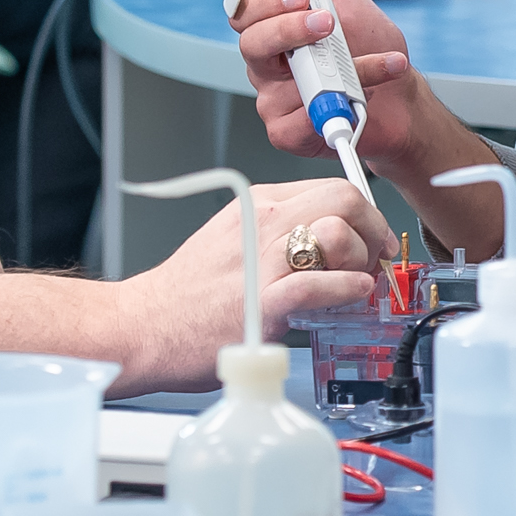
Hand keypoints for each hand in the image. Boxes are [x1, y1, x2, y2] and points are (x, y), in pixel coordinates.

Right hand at [104, 176, 385, 392]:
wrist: (140, 328)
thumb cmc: (187, 295)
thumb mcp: (234, 239)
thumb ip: (280, 234)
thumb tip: (331, 243)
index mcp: (258, 204)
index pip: (332, 188)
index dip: (365, 213)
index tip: (373, 239)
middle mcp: (262, 223)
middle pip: (345, 199)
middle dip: (374, 228)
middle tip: (375, 259)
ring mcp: (262, 260)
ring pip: (338, 231)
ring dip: (361, 260)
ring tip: (355, 283)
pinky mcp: (263, 302)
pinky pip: (320, 283)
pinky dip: (347, 288)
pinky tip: (351, 295)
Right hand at [233, 0, 425, 163]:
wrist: (401, 96)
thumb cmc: (367, 46)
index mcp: (273, 27)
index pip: (245, 9)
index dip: (264, 1)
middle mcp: (267, 63)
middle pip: (250, 43)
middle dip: (288, 29)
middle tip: (325, 23)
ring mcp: (274, 98)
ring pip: (280, 82)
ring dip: (334, 66)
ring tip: (372, 58)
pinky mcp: (288, 131)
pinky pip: (300, 118)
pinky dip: (339, 101)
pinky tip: (364, 91)